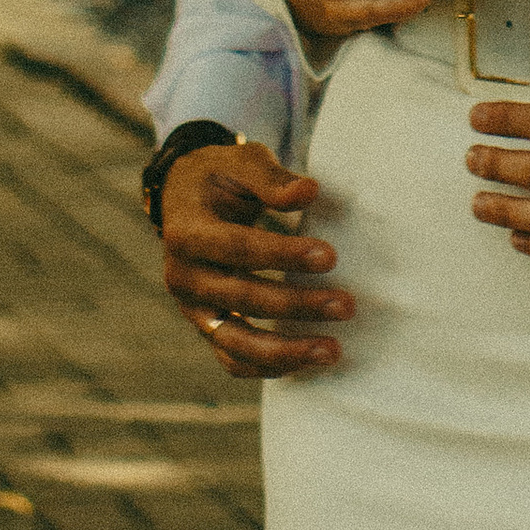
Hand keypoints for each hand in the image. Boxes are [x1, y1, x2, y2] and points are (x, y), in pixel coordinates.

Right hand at [159, 139, 351, 378]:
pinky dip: (268, 367)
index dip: (283, 255)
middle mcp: (183, 277)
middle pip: (243, 298)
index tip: (330, 257)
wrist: (184, 198)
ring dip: (286, 351)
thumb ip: (271, 178)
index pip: (238, 248)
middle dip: (298, 304)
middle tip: (346, 305)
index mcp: (186, 232)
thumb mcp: (240, 162)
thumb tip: (309, 192)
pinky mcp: (206, 327)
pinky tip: (307, 361)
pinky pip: (232, 359)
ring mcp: (192, 308)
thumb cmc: (220, 176)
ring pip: (235, 343)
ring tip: (332, 350)